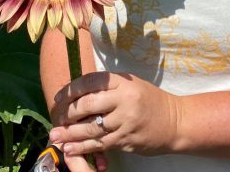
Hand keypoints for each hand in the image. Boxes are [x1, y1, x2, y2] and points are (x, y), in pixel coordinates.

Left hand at [49, 70, 182, 158]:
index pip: (91, 81)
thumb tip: (76, 91)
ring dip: (70, 133)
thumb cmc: (149, 100)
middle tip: (57, 117)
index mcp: (124, 82)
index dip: (71, 89)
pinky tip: (70, 148)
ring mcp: (126, 121)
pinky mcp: (126, 139)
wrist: (174, 122)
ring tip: (55, 135)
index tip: (59, 97)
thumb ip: (108, 86)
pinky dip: (82, 147)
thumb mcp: (131, 85)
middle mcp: (124, 99)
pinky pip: (100, 144)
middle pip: (88, 104)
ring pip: (91, 127)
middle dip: (68, 112)